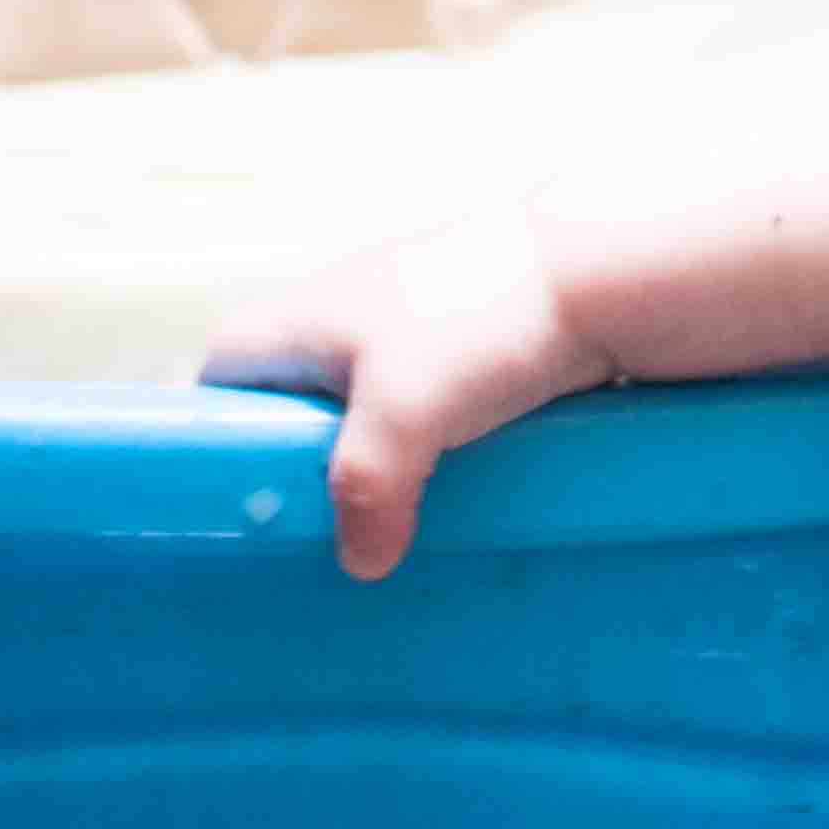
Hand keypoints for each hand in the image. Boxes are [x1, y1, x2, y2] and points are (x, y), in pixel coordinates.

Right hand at [198, 198, 618, 581]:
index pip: (221, 379)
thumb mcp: (402, 413)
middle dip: (309, 469)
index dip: (221, 436)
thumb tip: (363, 560)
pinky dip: (446, 454)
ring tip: (398, 529)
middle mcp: (349, 318)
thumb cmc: (484, 320)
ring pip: (377, 417)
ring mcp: (419, 332)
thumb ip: (365, 487)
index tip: (240, 504)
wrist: (608, 268)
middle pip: (299, 408)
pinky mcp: (479, 351)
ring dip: (389, 468)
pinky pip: (442, 415)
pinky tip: (464, 495)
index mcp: (301, 318)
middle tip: (325, 535)